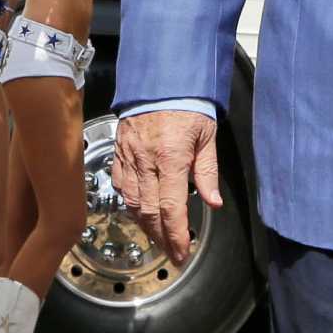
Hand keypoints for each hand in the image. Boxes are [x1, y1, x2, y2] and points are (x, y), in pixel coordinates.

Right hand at [111, 110, 224, 265]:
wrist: (161, 79)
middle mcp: (146, 159)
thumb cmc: (189, 105)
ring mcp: (129, 156)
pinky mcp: (119, 152)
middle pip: (149, 211)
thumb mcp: (207, 136)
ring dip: (145, 225)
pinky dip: (129, 203)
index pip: (171, 207)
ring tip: (159, 238)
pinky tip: (140, 212)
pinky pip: (119, 185)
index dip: (175, 234)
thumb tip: (213, 203)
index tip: (181, 252)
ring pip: (131, 202)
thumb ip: (208, 173)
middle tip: (173, 253)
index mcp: (171, 156)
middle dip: (161, 237)